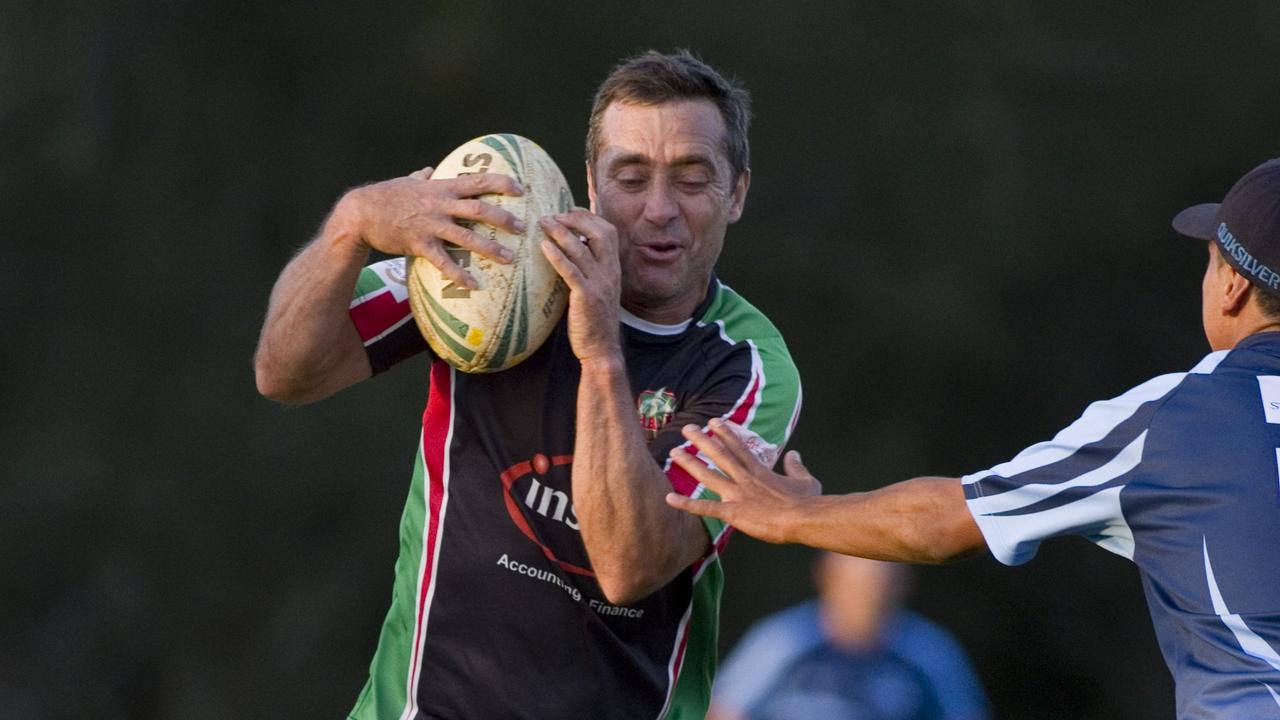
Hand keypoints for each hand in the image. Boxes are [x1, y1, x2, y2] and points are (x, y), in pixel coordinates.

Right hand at [338, 167, 523, 289]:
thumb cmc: (385, 196)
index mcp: (441, 188)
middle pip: (480, 209)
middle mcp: (440, 205)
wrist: (360, 213)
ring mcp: (431, 225)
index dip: (501, 183)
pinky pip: (444, 262)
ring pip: (468, 236)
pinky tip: (473, 285)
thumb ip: (421, 177)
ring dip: (491, 248)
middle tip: (522, 228)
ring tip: (509, 258)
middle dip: (504, 218)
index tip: (520, 188)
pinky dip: (459, 275)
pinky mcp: (420, 244)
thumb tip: (427, 169)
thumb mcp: (406, 182)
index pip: (477, 180)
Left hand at [538, 209, 623, 361]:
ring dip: (561, 232)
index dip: (589, 217)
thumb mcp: (596, 289)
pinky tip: (543, 246)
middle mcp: (611, 272)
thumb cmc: (594, 321)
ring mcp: (600, 284)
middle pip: (601, 232)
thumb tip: (569, 252)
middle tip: (554, 214)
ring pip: (582, 248)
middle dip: (577, 218)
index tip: (569, 210)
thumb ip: (588, 270)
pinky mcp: (587, 297)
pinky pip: (571, 271)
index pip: (609, 231)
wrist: (602, 349)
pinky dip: (557, 256)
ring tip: (543, 222)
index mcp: (614, 268)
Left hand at [664, 419, 820, 543]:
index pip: (739, 447)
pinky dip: (686, 504)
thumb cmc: (806, 503)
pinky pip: (704, 507)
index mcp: (760, 471)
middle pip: (719, 455)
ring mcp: (736, 494)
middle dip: (702, 440)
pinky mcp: (732, 512)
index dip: (725, 433)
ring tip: (673, 451)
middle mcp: (744, 478)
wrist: (802, 519)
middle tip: (687, 428)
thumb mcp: (806, 480)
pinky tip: (669, 498)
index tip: (713, 422)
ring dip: (690, 463)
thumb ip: (797, 466)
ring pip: (708, 475)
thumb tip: (794, 454)